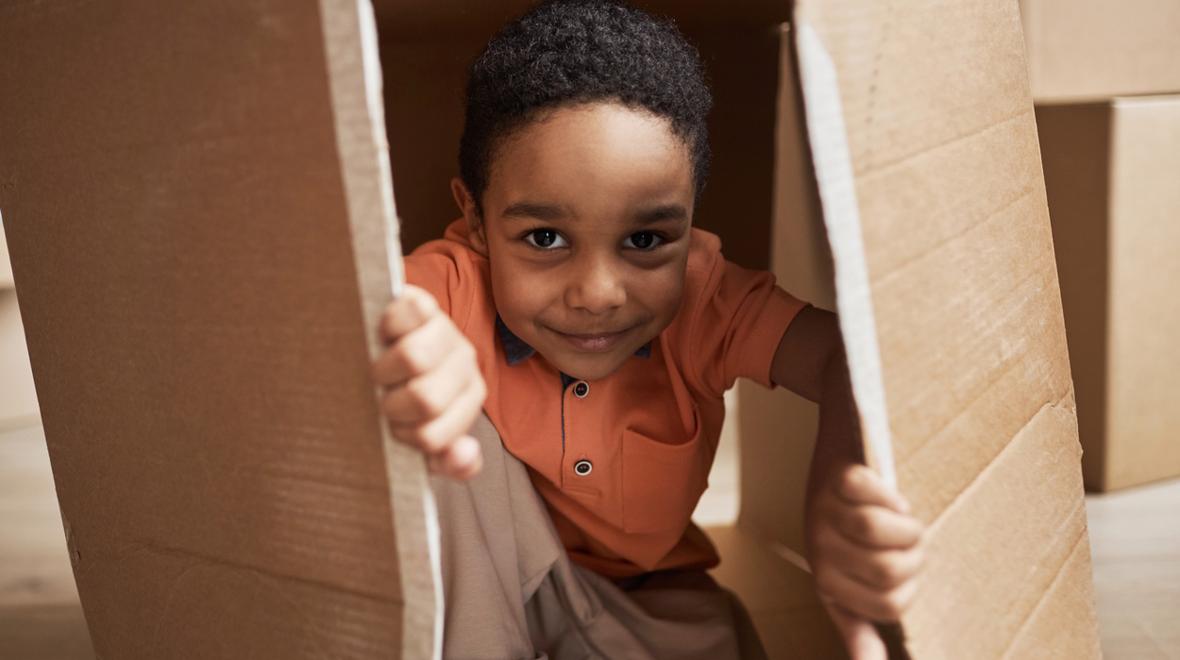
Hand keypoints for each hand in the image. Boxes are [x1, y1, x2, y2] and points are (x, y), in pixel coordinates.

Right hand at [370, 284, 485, 479]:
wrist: (378, 347)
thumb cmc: (402, 400)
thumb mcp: (426, 438)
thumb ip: (450, 461)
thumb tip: (464, 454)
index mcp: (470, 395)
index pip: (431, 436)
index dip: (402, 434)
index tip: (396, 423)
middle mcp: (464, 360)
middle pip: (425, 398)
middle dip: (391, 405)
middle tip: (382, 397)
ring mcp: (445, 329)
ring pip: (413, 358)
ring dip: (382, 372)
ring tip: (378, 373)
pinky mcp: (420, 302)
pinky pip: (403, 313)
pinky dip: (385, 327)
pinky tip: (380, 337)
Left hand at [807, 464, 925, 658]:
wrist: (833, 473)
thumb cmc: (846, 534)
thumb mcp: (849, 585)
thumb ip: (860, 627)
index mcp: (828, 582)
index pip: (890, 605)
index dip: (910, 585)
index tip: (902, 564)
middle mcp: (819, 550)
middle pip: (889, 568)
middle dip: (913, 552)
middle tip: (907, 538)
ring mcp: (822, 512)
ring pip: (875, 528)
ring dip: (903, 520)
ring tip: (900, 516)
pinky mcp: (831, 478)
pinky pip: (866, 486)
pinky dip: (886, 488)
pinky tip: (883, 490)